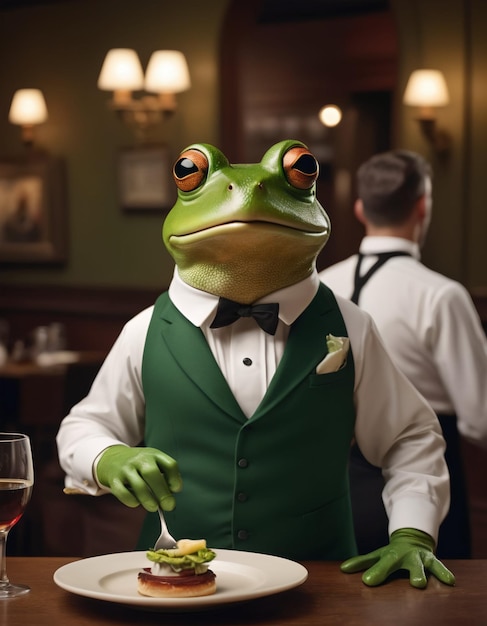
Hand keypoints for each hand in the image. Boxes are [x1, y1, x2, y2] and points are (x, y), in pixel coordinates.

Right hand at [96, 445, 181, 511]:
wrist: (112, 458)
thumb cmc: (140, 465)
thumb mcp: (154, 462)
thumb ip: (164, 476)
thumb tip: (171, 496)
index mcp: (154, 454)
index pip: (169, 464)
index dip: (175, 479)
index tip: (176, 490)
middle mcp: (140, 459)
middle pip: (153, 473)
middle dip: (163, 492)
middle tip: (169, 506)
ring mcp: (126, 469)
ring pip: (139, 485)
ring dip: (148, 499)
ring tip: (153, 507)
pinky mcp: (114, 479)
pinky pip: (122, 493)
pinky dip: (131, 501)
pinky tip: (136, 503)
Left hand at [340, 528, 455, 587]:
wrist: (414, 538)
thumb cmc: (393, 553)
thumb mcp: (378, 554)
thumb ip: (363, 562)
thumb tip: (342, 569)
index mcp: (389, 555)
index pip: (378, 563)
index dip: (373, 572)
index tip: (366, 582)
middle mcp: (402, 555)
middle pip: (395, 562)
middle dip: (389, 571)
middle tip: (381, 579)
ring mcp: (418, 557)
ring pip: (419, 565)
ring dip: (420, 573)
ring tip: (419, 584)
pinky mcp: (432, 560)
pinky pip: (439, 567)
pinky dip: (444, 573)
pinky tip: (451, 582)